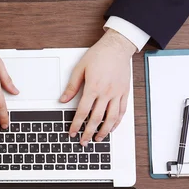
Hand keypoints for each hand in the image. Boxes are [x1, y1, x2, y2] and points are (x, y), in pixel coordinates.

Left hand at [60, 29, 135, 144]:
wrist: (117, 47)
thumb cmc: (98, 56)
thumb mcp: (80, 69)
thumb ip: (72, 87)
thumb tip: (63, 100)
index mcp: (94, 87)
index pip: (82, 112)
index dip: (76, 124)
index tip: (72, 132)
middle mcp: (107, 93)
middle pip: (97, 118)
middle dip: (89, 132)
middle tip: (83, 141)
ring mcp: (117, 94)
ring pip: (112, 118)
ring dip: (104, 131)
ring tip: (97, 138)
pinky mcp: (125, 92)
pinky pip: (122, 111)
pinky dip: (117, 122)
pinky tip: (112, 128)